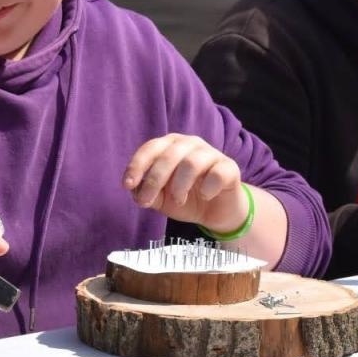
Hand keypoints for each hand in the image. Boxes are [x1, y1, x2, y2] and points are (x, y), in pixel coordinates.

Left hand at [123, 134, 244, 229]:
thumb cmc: (186, 198)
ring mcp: (212, 154)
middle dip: (154, 180)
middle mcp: (190, 144)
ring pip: (191, 163)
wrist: (216, 212)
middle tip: (147, 202)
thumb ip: (146, 193)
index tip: (127, 184)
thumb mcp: (160, 199)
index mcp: (170, 146)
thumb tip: (134, 190)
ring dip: (179, 185)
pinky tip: (205, 197)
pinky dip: (207, 188)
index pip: (151, 148)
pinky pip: (217, 174)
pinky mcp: (229, 167)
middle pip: (169, 156)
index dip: (137, 165)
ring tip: (179, 200)